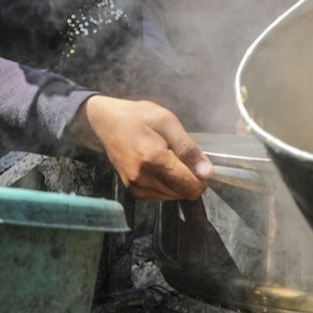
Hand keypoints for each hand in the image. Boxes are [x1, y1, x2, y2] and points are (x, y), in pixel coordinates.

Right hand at [73, 96, 211, 200]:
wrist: (105, 121)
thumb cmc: (137, 116)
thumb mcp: (167, 122)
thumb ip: (188, 148)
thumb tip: (207, 172)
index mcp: (154, 159)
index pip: (191, 186)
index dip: (202, 176)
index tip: (198, 161)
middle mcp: (143, 178)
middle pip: (184, 194)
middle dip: (190, 178)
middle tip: (180, 156)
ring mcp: (136, 186)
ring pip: (173, 197)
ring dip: (178, 182)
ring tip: (167, 159)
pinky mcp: (132, 190)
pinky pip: (161, 196)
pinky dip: (167, 185)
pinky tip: (159, 167)